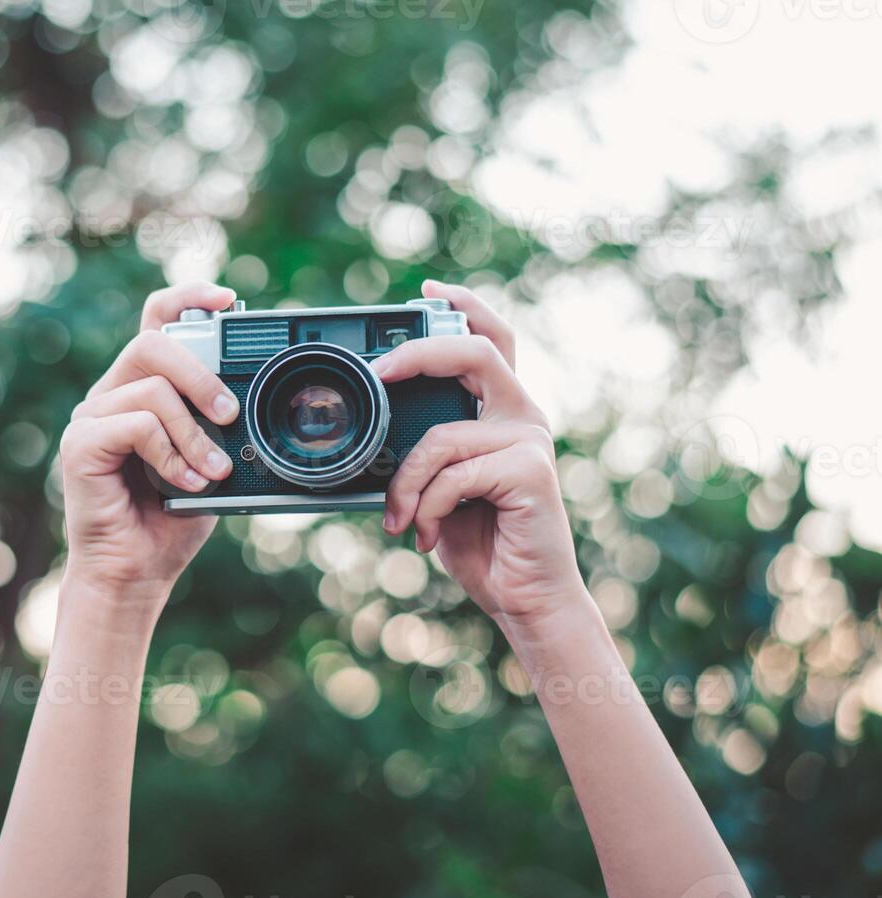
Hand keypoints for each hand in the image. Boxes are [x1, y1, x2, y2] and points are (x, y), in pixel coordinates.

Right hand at [59, 282, 240, 597]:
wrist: (136, 571)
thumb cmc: (171, 518)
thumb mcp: (212, 459)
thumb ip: (220, 423)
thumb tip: (252, 395)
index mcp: (141, 388)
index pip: (156, 323)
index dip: (188, 299)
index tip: (228, 300)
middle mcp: (112, 394)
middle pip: (154, 342)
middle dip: (201, 372)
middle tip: (231, 414)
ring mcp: (91, 417)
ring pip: (151, 388)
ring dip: (195, 432)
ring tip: (214, 471)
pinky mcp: (80, 444)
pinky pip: (137, 425)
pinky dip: (171, 455)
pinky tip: (186, 483)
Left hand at [374, 281, 584, 629]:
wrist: (522, 598)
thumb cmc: (478, 540)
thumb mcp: (439, 484)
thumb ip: (424, 448)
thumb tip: (375, 423)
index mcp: (502, 410)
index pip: (490, 339)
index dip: (464, 306)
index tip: (427, 290)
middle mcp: (522, 415)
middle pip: (476, 353)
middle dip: (420, 353)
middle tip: (378, 371)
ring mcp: (530, 440)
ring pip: (441, 435)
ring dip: (406, 484)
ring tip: (401, 520)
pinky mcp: (531, 470)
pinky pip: (453, 474)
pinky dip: (427, 507)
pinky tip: (428, 536)